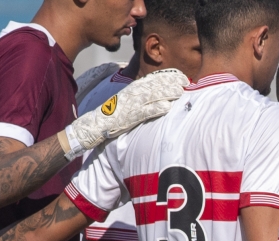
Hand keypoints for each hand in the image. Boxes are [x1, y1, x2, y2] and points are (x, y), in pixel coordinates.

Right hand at [63, 68, 188, 158]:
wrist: (92, 127)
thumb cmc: (112, 118)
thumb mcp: (126, 104)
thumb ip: (140, 99)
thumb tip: (158, 98)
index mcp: (131, 90)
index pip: (151, 80)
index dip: (166, 77)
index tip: (180, 75)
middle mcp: (131, 95)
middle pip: (153, 85)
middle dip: (170, 82)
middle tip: (186, 80)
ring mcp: (130, 106)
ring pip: (151, 96)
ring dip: (166, 93)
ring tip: (180, 91)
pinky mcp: (127, 118)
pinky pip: (143, 113)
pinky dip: (155, 109)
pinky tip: (166, 107)